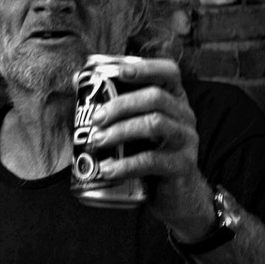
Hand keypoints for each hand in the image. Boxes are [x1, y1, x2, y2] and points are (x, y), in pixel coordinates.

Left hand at [87, 58, 214, 238]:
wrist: (176, 195)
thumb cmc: (149, 153)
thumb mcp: (134, 126)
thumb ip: (111, 104)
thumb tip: (78, 79)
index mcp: (173, 100)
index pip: (168, 72)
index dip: (145, 68)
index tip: (119, 73)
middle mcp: (184, 115)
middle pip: (156, 97)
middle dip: (121, 105)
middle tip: (95, 119)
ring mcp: (186, 140)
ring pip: (156, 124)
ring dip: (121, 131)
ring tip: (97, 141)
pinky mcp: (182, 166)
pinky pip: (153, 160)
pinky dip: (126, 164)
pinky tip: (107, 170)